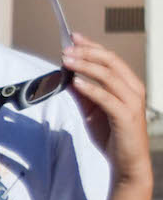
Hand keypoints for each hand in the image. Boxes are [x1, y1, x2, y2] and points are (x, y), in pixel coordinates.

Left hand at [64, 35, 153, 186]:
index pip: (110, 59)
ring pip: (109, 76)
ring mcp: (131, 101)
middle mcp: (133, 88)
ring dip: (85, 66)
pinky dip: (90, 88)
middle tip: (66, 49)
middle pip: (110, 62)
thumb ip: (83, 95)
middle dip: (87, 53)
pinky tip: (75, 82)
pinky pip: (106, 98)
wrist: (125, 162)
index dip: (92, 46)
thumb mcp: (92, 111)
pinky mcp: (125, 115)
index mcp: (127, 84)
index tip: (73, 38)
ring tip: (67, 61)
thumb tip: (67, 77)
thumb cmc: (111, 136)